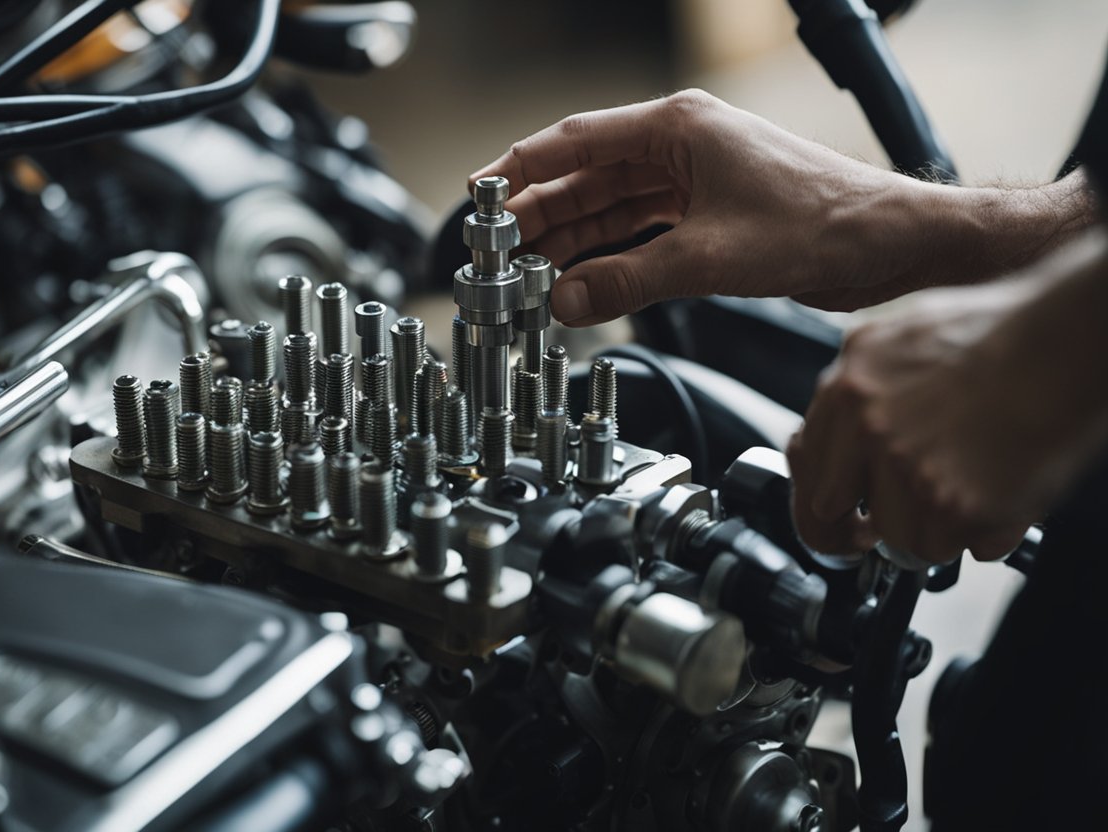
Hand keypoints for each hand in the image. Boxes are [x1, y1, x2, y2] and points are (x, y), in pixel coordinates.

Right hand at [470, 90, 1091, 325]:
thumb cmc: (828, 224)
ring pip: (613, 205)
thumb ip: (629, 281)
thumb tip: (568, 301)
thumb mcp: (711, 258)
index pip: (575, 141)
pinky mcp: (712, 212)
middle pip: (588, 175)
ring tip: (530, 270)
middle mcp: (683, 145)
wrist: (894, 244)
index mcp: (678, 128)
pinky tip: (584, 277)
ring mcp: (697, 178)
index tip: (482, 194)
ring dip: (573, 238)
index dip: (521, 169)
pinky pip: (642, 228)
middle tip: (499, 250)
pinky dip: (612, 253)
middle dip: (542, 214)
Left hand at [787, 230, 1107, 562]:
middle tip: (885, 531)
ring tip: (971, 487)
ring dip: (931, 530)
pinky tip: (996, 495)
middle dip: (863, 526)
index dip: (825, 498)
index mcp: (850, 382)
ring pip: (894, 537)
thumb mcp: (906, 338)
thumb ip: (869, 389)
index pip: (805, 464)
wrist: (1071, 338)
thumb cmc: (1007, 332)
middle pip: (832, 510)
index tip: (842, 514)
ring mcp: (905, 462)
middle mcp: (866, 422)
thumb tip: (852, 443)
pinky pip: (945, 548)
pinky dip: (973, 536)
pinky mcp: (949, 497)